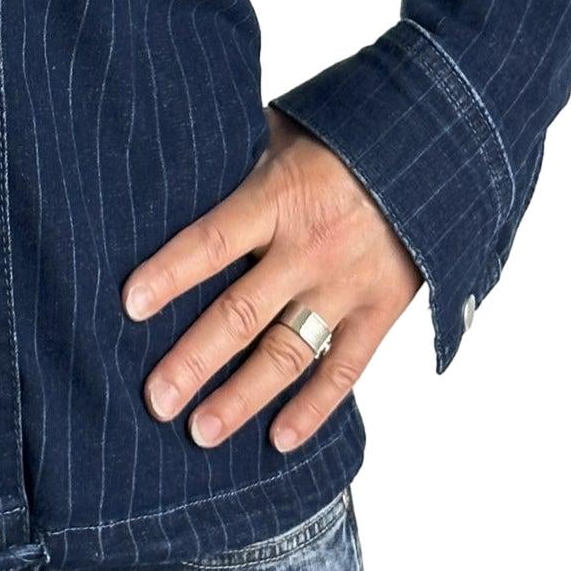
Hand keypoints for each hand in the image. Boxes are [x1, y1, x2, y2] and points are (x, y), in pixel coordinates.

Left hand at [122, 107, 422, 452]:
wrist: (439, 145)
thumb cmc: (344, 135)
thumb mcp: (286, 130)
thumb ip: (237, 158)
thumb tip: (174, 166)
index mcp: (278, 198)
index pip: (213, 241)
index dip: (171, 273)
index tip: (130, 305)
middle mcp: (310, 249)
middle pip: (241, 314)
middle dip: (194, 360)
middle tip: (155, 400)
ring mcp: (348, 285)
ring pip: (287, 353)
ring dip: (242, 397)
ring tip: (200, 432)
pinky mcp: (382, 309)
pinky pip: (345, 368)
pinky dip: (314, 408)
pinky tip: (279, 440)